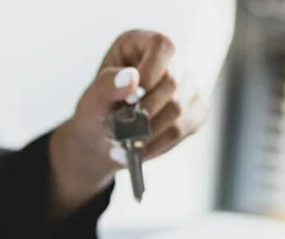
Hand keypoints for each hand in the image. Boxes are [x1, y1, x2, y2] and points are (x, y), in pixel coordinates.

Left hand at [49, 30, 208, 216]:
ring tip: (127, 143)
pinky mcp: (194, 109)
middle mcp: (169, 60)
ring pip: (180, 108)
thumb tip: (131, 79)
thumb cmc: (94, 115)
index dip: (151, 72)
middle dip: (146, 111)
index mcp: (140, 44)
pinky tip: (142, 149)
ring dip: (150, 131)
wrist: (102, 144)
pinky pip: (187, 127)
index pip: (162, 46)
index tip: (131, 99)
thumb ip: (105, 86)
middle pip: (174, 81)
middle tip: (122, 128)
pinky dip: (162, 143)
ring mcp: (186, 84)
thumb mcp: (90, 101)